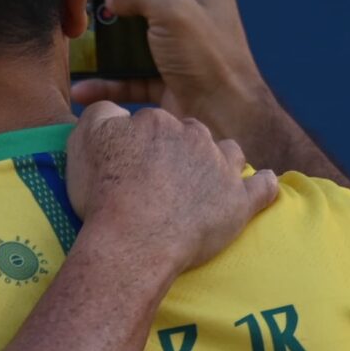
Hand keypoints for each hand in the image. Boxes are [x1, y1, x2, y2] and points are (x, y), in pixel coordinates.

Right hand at [65, 102, 276, 274]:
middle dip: (179, 148)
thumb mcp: (86, 137)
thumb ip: (102, 113)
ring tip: (203, 179)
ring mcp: (221, 169)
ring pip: (227, 151)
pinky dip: (264, 183)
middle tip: (159, 177)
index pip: (150, 122)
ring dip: (218, 160)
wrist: (134, 240)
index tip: (127, 163)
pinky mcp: (239, 202)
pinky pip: (263, 186)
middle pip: (190, 134)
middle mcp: (195, 137)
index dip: (138, 142)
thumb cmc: (106, 192)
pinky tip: (264, 182)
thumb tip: (117, 110)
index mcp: (158, 121)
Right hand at [69, 0, 276, 145]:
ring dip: (101, 36)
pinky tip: (84, 87)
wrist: (225, 118)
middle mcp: (185, 8)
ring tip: (76, 37)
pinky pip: (125, 72)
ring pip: (128, 29)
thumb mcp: (174, 9)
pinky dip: (104, 80)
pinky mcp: (160, 76)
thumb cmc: (208, 58)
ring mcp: (171, 43)